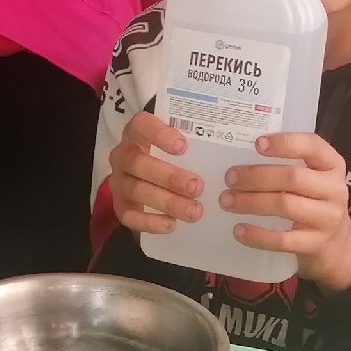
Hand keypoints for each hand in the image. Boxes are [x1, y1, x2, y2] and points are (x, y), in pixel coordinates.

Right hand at [107, 110, 203, 230]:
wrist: (150, 175)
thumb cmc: (173, 154)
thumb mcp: (181, 139)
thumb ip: (197, 138)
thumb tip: (232, 141)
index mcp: (137, 132)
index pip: (141, 125)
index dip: (159, 134)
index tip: (183, 146)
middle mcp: (123, 154)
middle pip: (138, 163)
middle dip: (169, 176)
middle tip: (197, 187)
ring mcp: (118, 180)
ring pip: (135, 190)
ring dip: (166, 202)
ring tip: (194, 211)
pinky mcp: (119, 204)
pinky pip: (128, 215)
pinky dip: (149, 222)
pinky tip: (172, 225)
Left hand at [225, 133, 350, 289]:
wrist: (336, 244)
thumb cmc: (313, 201)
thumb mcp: (311, 178)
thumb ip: (287, 164)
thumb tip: (239, 155)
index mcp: (332, 165)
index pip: (312, 146)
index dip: (285, 143)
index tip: (257, 143)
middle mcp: (334, 189)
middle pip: (292, 177)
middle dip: (256, 176)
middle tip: (230, 178)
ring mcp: (327, 218)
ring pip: (285, 205)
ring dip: (251, 202)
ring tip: (226, 201)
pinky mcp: (316, 244)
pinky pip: (282, 239)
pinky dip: (257, 235)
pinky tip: (238, 230)